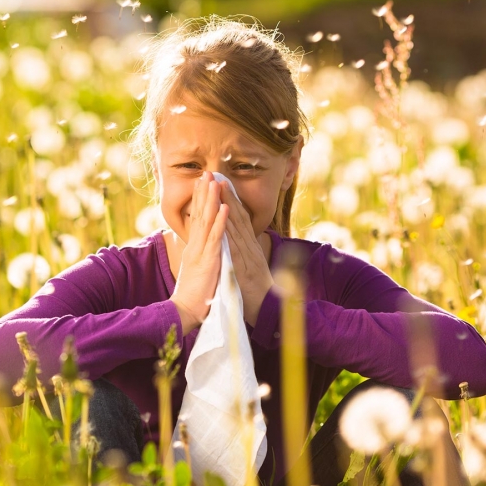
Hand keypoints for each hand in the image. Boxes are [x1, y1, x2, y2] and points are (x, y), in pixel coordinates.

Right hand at [170, 172, 228, 335]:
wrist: (185, 311)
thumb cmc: (193, 294)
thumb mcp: (196, 270)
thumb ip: (198, 255)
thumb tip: (200, 246)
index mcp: (193, 247)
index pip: (196, 218)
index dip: (200, 200)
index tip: (203, 183)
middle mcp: (195, 246)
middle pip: (199, 214)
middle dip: (203, 193)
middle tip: (206, 173)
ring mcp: (201, 252)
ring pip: (206, 221)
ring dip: (211, 200)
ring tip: (214, 182)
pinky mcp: (208, 260)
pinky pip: (216, 238)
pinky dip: (220, 221)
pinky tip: (224, 207)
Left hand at [219, 181, 274, 326]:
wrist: (268, 311)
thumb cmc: (256, 291)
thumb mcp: (249, 267)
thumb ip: (244, 253)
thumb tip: (238, 242)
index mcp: (249, 247)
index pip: (239, 219)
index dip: (230, 200)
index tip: (220, 183)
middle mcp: (249, 247)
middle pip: (237, 216)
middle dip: (227, 195)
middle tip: (217, 175)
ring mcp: (248, 255)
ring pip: (236, 226)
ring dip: (227, 205)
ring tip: (218, 186)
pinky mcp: (243, 267)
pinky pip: (235, 246)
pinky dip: (230, 230)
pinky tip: (224, 216)